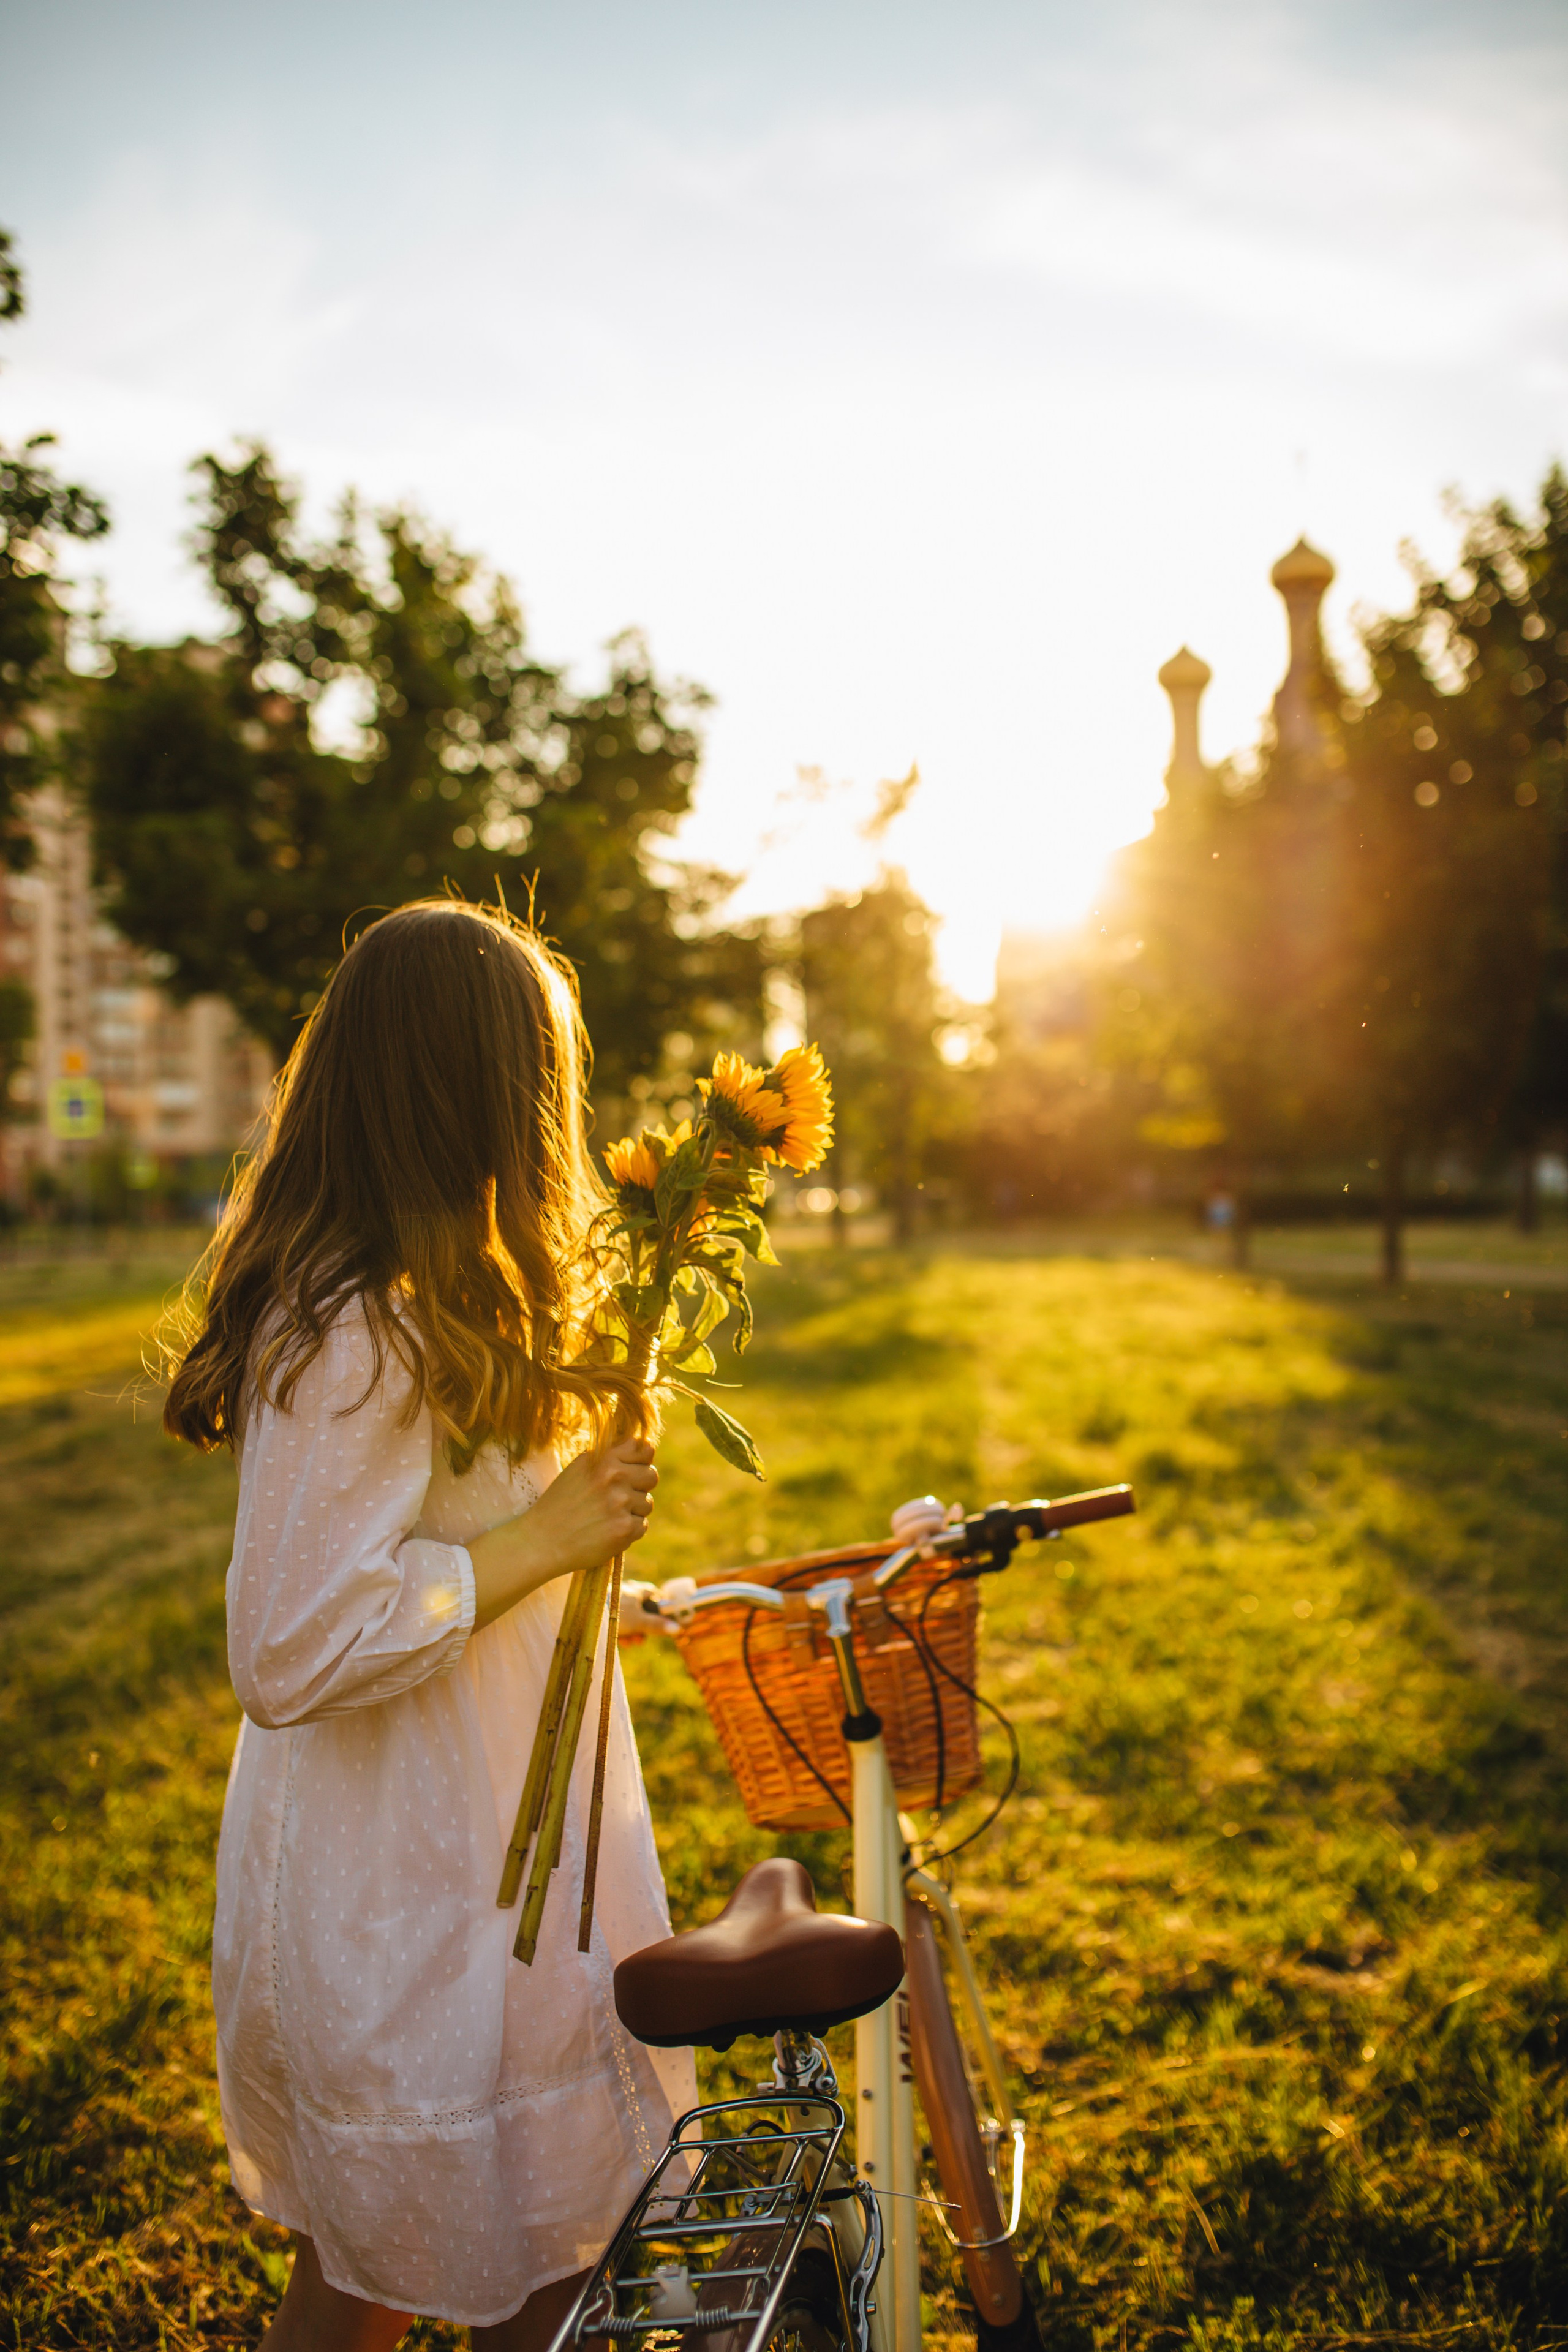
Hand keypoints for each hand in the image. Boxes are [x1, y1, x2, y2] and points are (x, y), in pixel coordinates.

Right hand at [527, 1437, 658, 1578]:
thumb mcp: (580, 1469)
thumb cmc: (561, 1503)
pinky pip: (641, 1525)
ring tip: (605, 1516)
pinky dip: (627, 1530)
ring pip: (647, 1503)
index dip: (640, 1461)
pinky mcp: (625, 1529)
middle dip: (639, 1487)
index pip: (644, 1449)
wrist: (542, 1540)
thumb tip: (645, 1448)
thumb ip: (610, 1457)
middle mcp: (614, 1477)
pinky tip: (605, 1531)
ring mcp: (620, 1503)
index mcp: (603, 1459)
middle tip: (617, 1498)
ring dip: (632, 1511)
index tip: (631, 1470)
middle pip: (651, 1476)